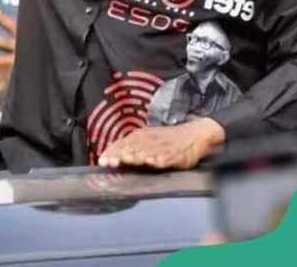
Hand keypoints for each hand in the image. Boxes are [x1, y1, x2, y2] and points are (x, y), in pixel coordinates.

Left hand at [98, 117, 225, 169]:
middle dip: (119, 155)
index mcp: (139, 136)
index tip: (102, 161)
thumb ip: (131, 147)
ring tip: (126, 160)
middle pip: (131, 148)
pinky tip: (152, 163)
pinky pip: (166, 157)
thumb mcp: (147, 139)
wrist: (194, 134)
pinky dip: (159, 160)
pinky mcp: (176, 154)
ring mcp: (162, 147)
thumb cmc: (167, 140)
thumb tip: (112, 155)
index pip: (121, 144)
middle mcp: (148, 140)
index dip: (111, 153)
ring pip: (146, 152)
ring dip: (135, 156)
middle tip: (110, 162)